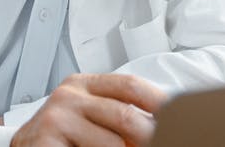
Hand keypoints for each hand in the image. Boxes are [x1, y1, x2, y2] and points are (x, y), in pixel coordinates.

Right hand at [9, 73, 166, 146]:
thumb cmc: (60, 138)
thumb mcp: (89, 118)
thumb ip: (119, 114)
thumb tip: (162, 124)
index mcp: (83, 84)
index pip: (130, 85)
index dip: (158, 100)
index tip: (180, 116)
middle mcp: (68, 95)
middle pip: (124, 114)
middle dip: (150, 135)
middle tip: (166, 143)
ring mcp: (55, 117)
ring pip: (112, 143)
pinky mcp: (45, 141)